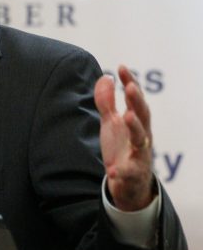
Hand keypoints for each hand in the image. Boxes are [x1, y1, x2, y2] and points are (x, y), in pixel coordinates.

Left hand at [94, 66, 154, 210]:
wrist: (127, 183)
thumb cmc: (121, 147)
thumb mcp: (111, 123)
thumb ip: (107, 101)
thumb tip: (106, 76)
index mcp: (135, 122)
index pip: (135, 99)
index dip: (130, 83)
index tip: (121, 67)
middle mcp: (141, 136)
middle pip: (143, 116)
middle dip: (137, 101)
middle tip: (130, 87)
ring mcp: (139, 155)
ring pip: (141, 140)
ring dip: (135, 128)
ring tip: (127, 116)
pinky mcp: (133, 174)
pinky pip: (128, 172)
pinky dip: (121, 171)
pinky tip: (113, 170)